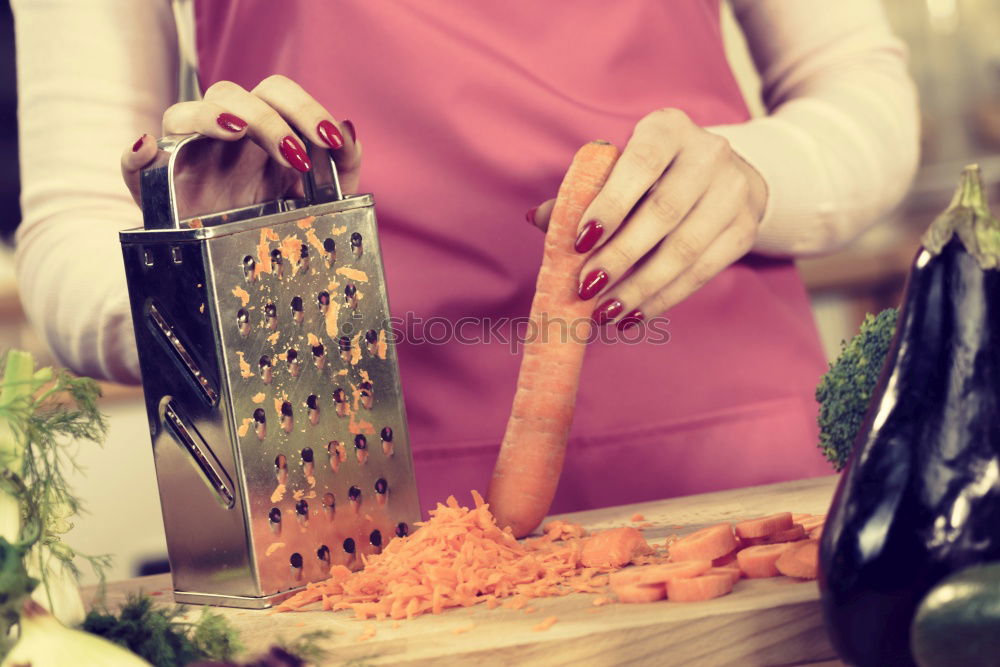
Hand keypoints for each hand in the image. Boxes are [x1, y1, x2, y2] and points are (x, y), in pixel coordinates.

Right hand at [120, 75, 359, 215]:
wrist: (238, 276)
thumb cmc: (281, 228)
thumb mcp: (324, 203)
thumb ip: (344, 169)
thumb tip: (349, 130)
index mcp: (263, 135)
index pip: (277, 94)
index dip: (304, 108)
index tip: (330, 139)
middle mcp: (222, 139)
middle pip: (233, 93)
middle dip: (269, 116)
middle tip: (295, 155)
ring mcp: (187, 159)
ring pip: (183, 113)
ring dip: (212, 116)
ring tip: (237, 135)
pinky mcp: (156, 189)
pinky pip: (135, 163)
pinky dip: (137, 154)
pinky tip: (149, 151)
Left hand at [528, 109, 766, 329]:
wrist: (724, 177)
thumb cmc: (652, 176)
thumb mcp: (621, 170)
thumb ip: (582, 193)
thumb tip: (537, 218)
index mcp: (668, 128)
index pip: (641, 163)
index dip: (611, 203)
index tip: (579, 241)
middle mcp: (709, 153)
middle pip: (663, 212)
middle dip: (620, 256)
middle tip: (586, 288)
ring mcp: (734, 191)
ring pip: (684, 249)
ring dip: (640, 287)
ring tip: (605, 312)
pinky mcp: (744, 229)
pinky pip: (702, 272)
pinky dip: (664, 298)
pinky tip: (635, 314)